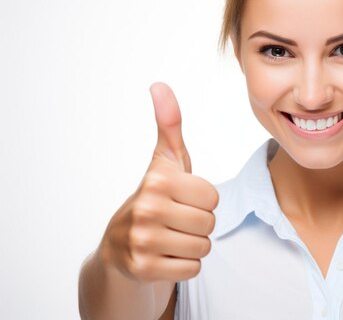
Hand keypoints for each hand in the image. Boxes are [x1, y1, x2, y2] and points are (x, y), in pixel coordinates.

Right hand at [98, 82, 218, 281]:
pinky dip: (184, 265)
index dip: (203, 200)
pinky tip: (166, 255)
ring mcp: (142, 241)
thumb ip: (170, 123)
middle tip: (177, 220)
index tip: (182, 199)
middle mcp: (146, 209)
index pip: (213, 197)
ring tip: (171, 236)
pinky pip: (192, 268)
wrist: (119, 243)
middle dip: (200, 224)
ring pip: (203, 247)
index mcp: (157, 180)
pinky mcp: (143, 268)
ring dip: (193, 245)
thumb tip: (159, 85)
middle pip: (210, 223)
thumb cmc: (156, 196)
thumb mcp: (165, 160)